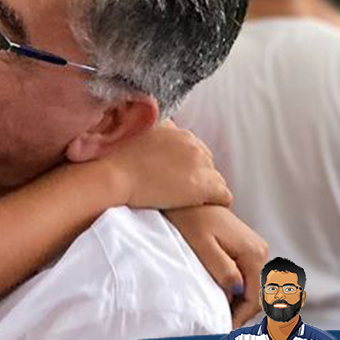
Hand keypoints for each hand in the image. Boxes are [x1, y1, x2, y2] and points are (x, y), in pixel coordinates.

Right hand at [107, 121, 231, 209]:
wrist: (116, 177)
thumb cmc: (117, 160)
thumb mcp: (134, 134)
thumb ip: (151, 134)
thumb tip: (153, 136)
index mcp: (176, 130)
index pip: (192, 147)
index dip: (183, 163)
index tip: (174, 175)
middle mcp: (192, 142)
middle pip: (205, 161)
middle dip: (196, 175)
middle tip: (180, 190)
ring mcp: (200, 163)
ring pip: (215, 178)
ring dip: (204, 189)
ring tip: (190, 201)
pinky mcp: (205, 185)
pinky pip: (224, 196)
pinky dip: (215, 203)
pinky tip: (203, 208)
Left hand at [164, 206, 266, 326]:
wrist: (187, 197)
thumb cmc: (190, 218)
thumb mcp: (202, 245)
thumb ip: (222, 269)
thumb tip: (237, 290)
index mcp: (253, 253)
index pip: (255, 297)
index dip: (239, 316)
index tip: (222, 328)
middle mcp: (260, 251)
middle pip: (258, 294)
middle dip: (242, 312)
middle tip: (221, 326)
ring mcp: (255, 248)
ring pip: (254, 287)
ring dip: (240, 303)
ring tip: (220, 315)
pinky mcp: (246, 247)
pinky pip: (248, 277)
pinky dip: (239, 291)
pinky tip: (223, 298)